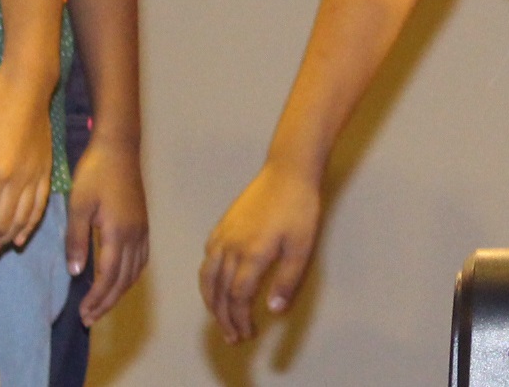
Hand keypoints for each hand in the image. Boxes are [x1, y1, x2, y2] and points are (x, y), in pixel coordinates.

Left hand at [66, 134, 149, 324]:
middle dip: (106, 302)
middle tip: (90, 319)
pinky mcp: (144, 223)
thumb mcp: (78, 205)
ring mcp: (142, 230)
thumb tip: (75, 273)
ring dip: (118, 292)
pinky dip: (129, 277)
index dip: (97, 299)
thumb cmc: (95, 173)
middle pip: (123, 280)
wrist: (119, 148)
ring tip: (102, 305)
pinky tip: (119, 279)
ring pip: (134, 273)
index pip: (108, 277)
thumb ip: (76, 240)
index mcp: (118, 234)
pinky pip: (140, 260)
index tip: (83, 313)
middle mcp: (135, 236)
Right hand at [199, 160, 322, 343]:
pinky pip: (208, 256)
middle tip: (233, 337)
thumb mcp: (301, 248)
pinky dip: (208, 276)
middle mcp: (231, 246)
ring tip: (219, 318)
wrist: (287, 172)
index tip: (248, 333)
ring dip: (210, 301)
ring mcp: (223, 234)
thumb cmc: (299, 209)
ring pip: (207, 275)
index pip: (238, 297)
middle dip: (224, 318)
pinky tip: (216, 282)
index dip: (240, 319)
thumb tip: (273, 311)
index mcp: (252, 255)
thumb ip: (287, 281)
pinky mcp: (222, 225)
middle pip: (219, 291)